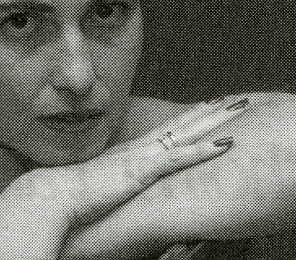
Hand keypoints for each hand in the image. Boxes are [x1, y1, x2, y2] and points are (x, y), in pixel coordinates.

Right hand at [32, 97, 248, 228]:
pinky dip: (204, 149)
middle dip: (213, 110)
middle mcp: (142, 147)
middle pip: (185, 122)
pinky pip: (180, 157)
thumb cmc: (74, 197)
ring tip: (240, 107)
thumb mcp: (104, 188)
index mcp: (134, 151)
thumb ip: (119, 185)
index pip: (170, 128)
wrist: (55, 197)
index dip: (193, 117)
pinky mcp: (143, 171)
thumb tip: (126, 191)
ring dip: (216, 120)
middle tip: (238, 99)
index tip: (212, 107)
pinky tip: (226, 144)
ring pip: (189, 132)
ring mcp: (144, 156)